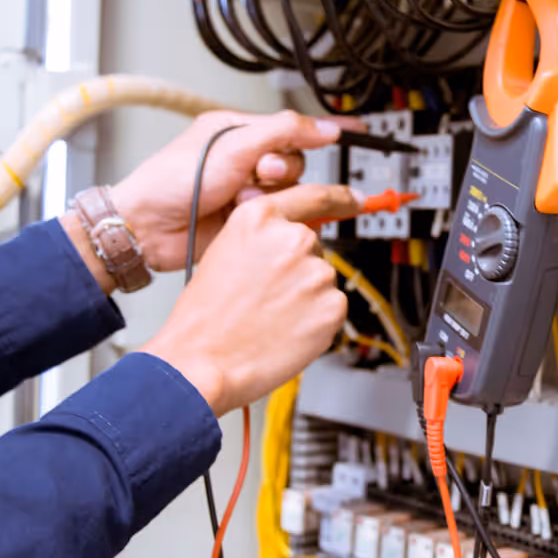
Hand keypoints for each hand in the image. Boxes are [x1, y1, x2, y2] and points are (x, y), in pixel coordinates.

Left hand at [111, 109, 359, 272]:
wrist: (148, 226)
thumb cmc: (173, 180)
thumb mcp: (232, 144)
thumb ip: (283, 132)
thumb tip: (324, 128)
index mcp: (238, 133)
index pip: (291, 127)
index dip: (320, 130)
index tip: (354, 130)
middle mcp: (244, 161)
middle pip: (295, 163)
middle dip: (281, 170)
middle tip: (259, 173)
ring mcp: (246, 193)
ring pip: (290, 193)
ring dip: (269, 196)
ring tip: (239, 199)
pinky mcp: (248, 222)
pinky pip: (279, 218)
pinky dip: (267, 217)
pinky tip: (243, 215)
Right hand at [141, 184, 361, 415]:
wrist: (203, 361)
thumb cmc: (205, 317)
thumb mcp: (224, 253)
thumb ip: (263, 238)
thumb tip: (292, 240)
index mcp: (261, 218)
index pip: (313, 196)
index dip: (339, 198)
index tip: (354, 199)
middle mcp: (293, 238)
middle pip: (314, 248)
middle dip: (298, 270)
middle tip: (267, 296)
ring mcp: (316, 272)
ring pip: (322, 281)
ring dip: (306, 298)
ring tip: (270, 317)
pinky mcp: (333, 306)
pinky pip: (332, 309)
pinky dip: (316, 322)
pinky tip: (286, 330)